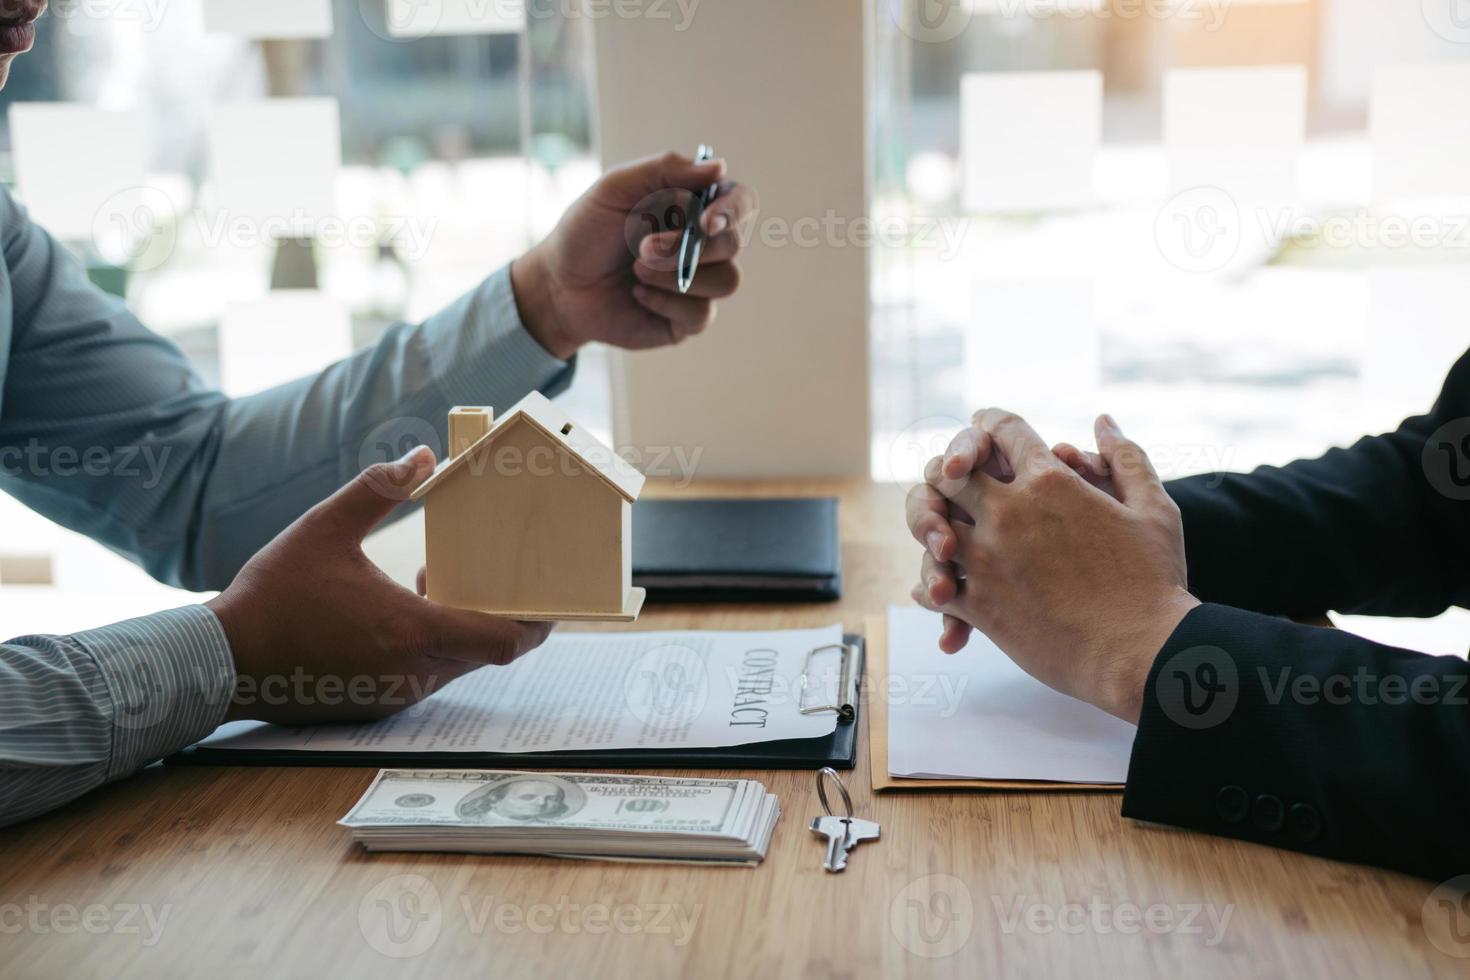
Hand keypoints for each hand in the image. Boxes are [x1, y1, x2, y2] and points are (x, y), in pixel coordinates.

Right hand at [208, 448, 554, 724]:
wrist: (218, 664)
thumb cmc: (272, 596)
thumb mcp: (325, 528)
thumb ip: (378, 489)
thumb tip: (424, 456)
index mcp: (412, 632)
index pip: (505, 641)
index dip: (538, 623)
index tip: (552, 598)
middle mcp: (413, 672)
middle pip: (489, 651)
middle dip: (502, 615)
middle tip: (501, 575)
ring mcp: (396, 694)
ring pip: (457, 663)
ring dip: (462, 626)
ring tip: (437, 580)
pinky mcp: (377, 704)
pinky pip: (427, 675)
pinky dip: (432, 644)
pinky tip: (404, 606)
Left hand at [511, 151, 757, 357]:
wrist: (559, 285)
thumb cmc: (587, 232)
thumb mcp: (615, 188)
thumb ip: (664, 169)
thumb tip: (720, 168)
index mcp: (693, 206)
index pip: (739, 201)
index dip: (733, 209)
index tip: (706, 219)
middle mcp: (704, 244)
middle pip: (733, 243)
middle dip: (689, 246)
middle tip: (643, 248)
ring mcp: (700, 283)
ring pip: (727, 280)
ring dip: (677, 274)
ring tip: (636, 271)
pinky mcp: (688, 319)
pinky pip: (701, 313)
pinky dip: (666, 301)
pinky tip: (638, 294)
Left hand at [906, 411, 1198, 722]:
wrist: (1141, 652)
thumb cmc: (1154, 582)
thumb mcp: (1154, 509)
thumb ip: (1126, 459)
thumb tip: (1103, 422)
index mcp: (1050, 481)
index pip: (1002, 430)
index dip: (990, 424)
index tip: (984, 429)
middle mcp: (1009, 512)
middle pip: (950, 473)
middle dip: (950, 472)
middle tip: (955, 482)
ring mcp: (987, 558)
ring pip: (931, 527)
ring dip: (934, 530)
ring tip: (943, 539)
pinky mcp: (978, 605)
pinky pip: (933, 588)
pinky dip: (932, 587)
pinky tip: (939, 590)